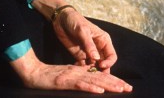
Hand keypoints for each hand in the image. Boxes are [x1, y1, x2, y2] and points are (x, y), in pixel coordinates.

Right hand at [10, 50, 131, 93]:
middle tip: (129, 88)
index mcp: (81, 71)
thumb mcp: (68, 74)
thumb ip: (80, 75)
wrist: (33, 72)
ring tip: (120, 89)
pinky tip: (99, 91)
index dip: (114, 81)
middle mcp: (79, 72)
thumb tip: (93, 79)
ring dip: (108, 86)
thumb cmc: (50, 75)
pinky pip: (80, 85)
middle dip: (116, 83)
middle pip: (101, 78)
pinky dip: (91, 88)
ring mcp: (73, 76)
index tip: (125, 86)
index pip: (100, 76)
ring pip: (94, 81)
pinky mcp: (65, 81)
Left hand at [31, 0, 118, 70]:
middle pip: (104, 63)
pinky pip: (83, 66)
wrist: (60, 19)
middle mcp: (98, 48)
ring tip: (83, 74)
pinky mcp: (79, 55)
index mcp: (103, 40)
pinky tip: (76, 69)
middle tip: (94, 76)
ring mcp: (88, 52)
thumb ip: (89, 45)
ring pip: (94, 66)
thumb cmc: (75, 21)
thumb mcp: (82, 31)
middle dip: (101, 71)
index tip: (100, 66)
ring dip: (90, 71)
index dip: (108, 63)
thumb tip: (97, 59)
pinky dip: (81, 70)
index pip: (111, 55)